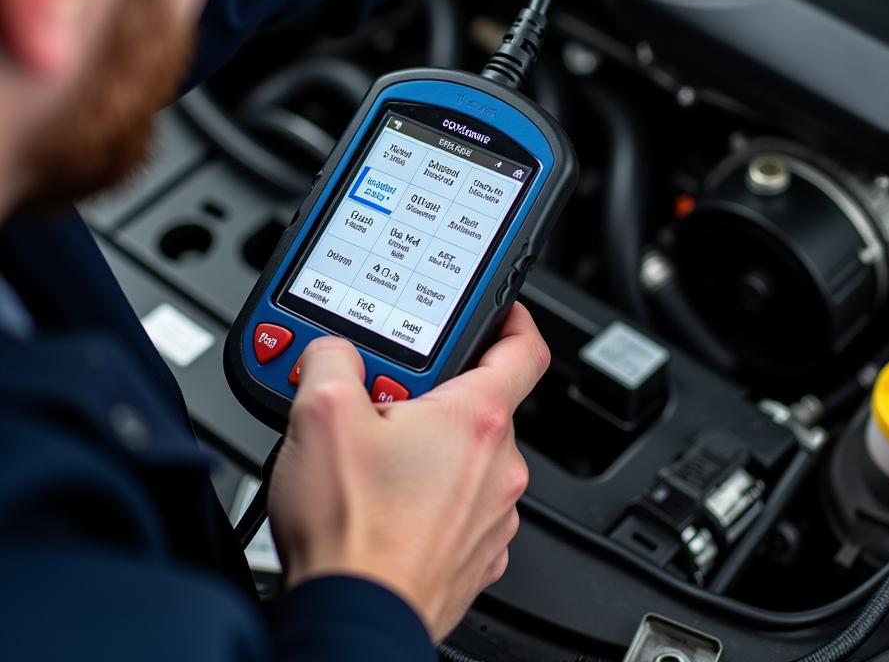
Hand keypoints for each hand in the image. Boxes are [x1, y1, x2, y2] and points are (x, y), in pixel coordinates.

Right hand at [266, 303, 549, 640]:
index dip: (514, 317)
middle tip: (384, 402)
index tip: (500, 310)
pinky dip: (434, 495)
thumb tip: (333, 349)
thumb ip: (331, 358)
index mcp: (476, 420)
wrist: (353, 620)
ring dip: (432, 447)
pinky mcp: (477, 554)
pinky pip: (463, 505)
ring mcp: (494, 515)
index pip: (525, 347)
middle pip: (482, 404)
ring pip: (470, 457)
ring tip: (376, 459)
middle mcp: (500, 467)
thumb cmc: (351, 534)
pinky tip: (389, 502)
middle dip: (436, 394)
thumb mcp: (320, 414)